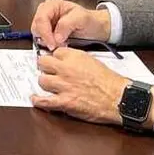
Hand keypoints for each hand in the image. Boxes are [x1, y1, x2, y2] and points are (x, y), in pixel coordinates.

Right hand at [30, 0, 111, 49]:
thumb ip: (67, 24)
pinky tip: (57, 45)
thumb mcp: (82, 18)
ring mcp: (47, 22)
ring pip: (37, 34)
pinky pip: (41, 39)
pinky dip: (48, 44)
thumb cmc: (90, 21)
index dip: (45, 32)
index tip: (52, 43)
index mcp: (53, 4)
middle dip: (45, 38)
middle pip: (36, 26)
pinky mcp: (48, 32)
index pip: (41, 18)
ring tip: (59, 45)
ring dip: (46, 42)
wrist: (96, 28)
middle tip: (55, 46)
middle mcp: (47, 12)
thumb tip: (56, 36)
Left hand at [32, 49, 146, 127]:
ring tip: (49, 85)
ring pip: (42, 80)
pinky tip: (35, 98)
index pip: (55, 52)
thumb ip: (77, 59)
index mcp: (74, 57)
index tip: (55, 61)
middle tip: (48, 71)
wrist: (118, 97)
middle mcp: (66, 69)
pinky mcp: (65, 102)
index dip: (55, 57)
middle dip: (44, 67)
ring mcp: (64, 86)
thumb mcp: (92, 61)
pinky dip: (38, 100)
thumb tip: (66, 60)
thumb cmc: (109, 81)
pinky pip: (44, 101)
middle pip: (42, 63)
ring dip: (45, 83)